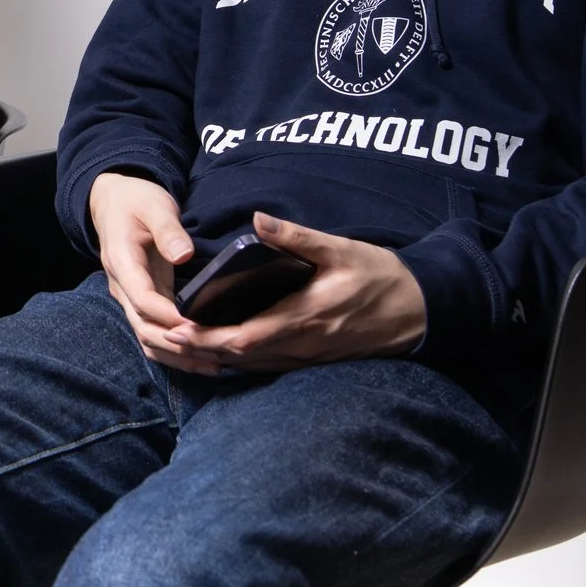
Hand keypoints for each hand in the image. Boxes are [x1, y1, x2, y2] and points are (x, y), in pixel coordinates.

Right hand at [87, 172, 204, 368]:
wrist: (113, 202)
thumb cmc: (136, 201)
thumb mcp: (154, 205)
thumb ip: (168, 230)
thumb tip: (185, 255)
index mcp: (122, 263)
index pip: (143, 300)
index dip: (170, 317)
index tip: (200, 327)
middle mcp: (121, 287)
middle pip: (144, 328)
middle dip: (179, 346)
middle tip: (216, 355)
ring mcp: (129, 297)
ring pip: (147, 338)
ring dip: (178, 356)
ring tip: (214, 365)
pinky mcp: (142, 301)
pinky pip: (154, 332)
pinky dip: (175, 350)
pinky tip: (201, 357)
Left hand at [168, 213, 426, 372]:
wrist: (421, 310)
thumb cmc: (381, 276)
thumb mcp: (341, 249)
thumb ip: (296, 237)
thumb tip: (258, 219)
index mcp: (304, 317)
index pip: (245, 336)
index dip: (208, 337)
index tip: (177, 328)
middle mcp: (302, 344)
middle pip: (241, 357)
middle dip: (201, 350)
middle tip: (164, 338)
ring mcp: (309, 356)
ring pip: (253, 366)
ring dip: (217, 358)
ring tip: (182, 346)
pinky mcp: (315, 358)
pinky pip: (270, 366)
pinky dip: (241, 361)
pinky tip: (222, 352)